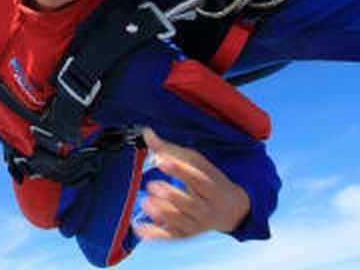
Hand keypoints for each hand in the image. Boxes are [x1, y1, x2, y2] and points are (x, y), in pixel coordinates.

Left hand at [133, 127, 250, 240]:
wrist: (233, 210)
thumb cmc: (209, 180)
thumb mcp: (196, 163)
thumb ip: (170, 150)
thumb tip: (147, 133)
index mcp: (212, 187)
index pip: (197, 178)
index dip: (179, 169)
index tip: (161, 160)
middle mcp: (207, 208)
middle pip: (191, 203)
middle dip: (173, 195)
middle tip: (153, 185)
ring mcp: (197, 224)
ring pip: (181, 222)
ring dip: (163, 214)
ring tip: (145, 203)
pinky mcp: (187, 234)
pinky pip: (171, 237)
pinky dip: (155, 234)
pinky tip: (138, 228)